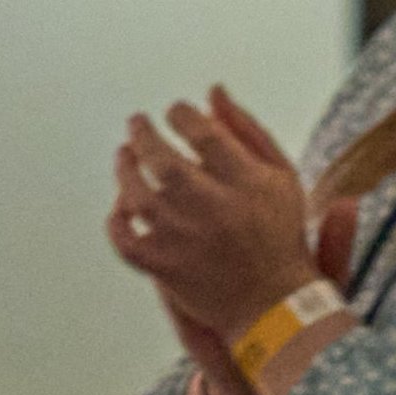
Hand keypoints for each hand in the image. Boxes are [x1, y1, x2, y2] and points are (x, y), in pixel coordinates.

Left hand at [105, 86, 321, 347]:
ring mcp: (185, 241)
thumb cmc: (279, 232)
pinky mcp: (167, 269)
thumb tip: (213, 90)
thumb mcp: (279, 175)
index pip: (203, 134)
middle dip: (143, 134)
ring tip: (124, 155)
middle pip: (163, 161)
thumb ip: (246, 129)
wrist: (276, 304)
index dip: (181, 115)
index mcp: (246, 183)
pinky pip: (126, 243)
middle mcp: (213, 209)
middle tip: (137, 123)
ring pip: (138, 197)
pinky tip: (121, 208)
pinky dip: (116, 223)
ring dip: (124, 171)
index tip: (175, 112)